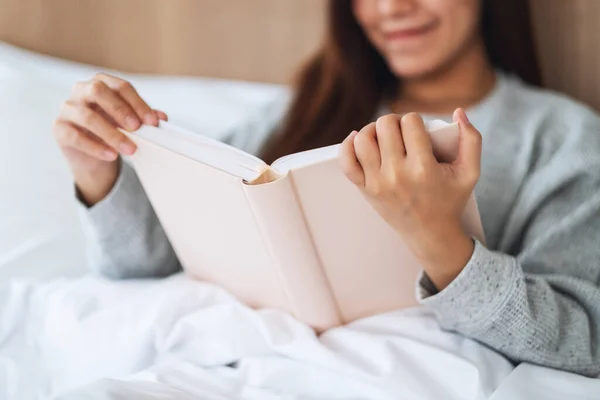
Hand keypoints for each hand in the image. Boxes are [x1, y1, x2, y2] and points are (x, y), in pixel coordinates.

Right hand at [53, 73, 167, 205]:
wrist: (92, 154)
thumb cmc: (112, 130)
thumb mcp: (130, 124)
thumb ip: (144, 118)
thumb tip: (162, 117)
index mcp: (102, 83)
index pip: (121, 87)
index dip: (138, 103)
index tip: (152, 121)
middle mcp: (82, 91)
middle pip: (99, 91)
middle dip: (120, 110)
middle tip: (137, 128)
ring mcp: (68, 108)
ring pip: (87, 116)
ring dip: (112, 134)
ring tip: (130, 148)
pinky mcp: (59, 128)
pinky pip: (75, 136)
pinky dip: (95, 147)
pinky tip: (111, 155)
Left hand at [339, 109, 481, 289]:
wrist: (430, 234)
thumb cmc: (450, 200)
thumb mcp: (470, 172)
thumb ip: (471, 139)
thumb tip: (458, 111)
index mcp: (423, 168)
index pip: (410, 122)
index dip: (415, 119)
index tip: (418, 129)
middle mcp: (397, 174)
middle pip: (385, 125)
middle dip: (394, 121)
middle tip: (401, 130)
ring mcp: (378, 183)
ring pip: (363, 139)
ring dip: (372, 130)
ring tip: (383, 135)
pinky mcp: (365, 190)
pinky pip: (346, 162)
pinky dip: (348, 146)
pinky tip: (358, 139)